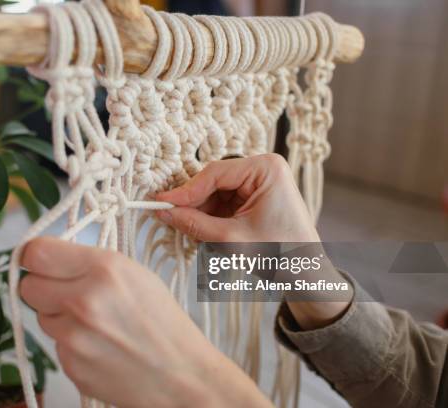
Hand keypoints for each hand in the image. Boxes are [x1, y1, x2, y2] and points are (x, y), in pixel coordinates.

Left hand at [20, 237, 271, 407]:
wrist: (182, 375)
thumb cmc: (163, 322)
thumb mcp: (134, 274)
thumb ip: (89, 262)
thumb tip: (48, 259)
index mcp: (103, 269)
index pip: (36, 252)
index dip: (35, 256)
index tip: (41, 261)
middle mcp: (83, 301)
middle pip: (27, 286)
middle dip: (43, 286)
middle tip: (66, 292)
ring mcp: (73, 338)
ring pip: (40, 316)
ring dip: (59, 316)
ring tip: (95, 323)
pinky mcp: (70, 366)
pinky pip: (55, 345)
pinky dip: (71, 343)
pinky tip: (99, 345)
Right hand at [155, 154, 318, 242]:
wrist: (306, 275)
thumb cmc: (280, 254)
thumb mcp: (231, 239)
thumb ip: (194, 224)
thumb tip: (163, 211)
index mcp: (266, 168)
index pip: (215, 173)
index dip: (186, 191)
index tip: (162, 203)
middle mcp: (263, 168)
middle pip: (214, 181)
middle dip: (194, 203)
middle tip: (170, 218)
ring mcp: (259, 182)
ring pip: (216, 193)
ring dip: (202, 212)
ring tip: (192, 232)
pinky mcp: (255, 196)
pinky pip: (224, 201)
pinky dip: (212, 217)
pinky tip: (205, 231)